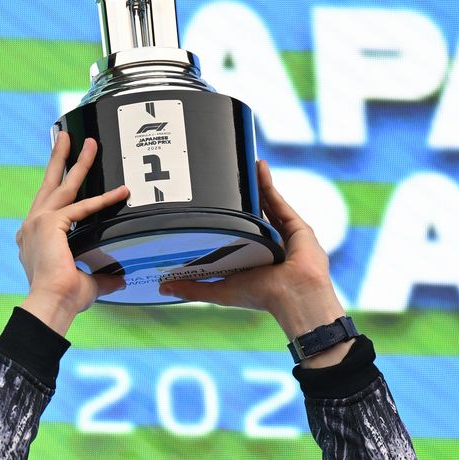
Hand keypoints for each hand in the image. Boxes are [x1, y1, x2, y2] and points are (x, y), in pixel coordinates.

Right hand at [17, 132, 128, 333]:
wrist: (51, 303)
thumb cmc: (62, 299)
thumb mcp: (86, 282)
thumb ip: (102, 276)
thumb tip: (119, 279)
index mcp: (33, 238)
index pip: (48, 207)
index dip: (57, 192)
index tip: (63, 175)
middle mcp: (31, 226)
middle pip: (49, 185)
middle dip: (60, 159)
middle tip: (67, 138)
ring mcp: (38, 222)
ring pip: (63, 185)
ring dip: (78, 163)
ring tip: (90, 143)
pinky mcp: (50, 224)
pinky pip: (82, 207)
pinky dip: (104, 200)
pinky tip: (122, 192)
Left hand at [160, 162, 345, 339]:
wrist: (293, 292)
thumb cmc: (260, 295)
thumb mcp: (219, 291)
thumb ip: (193, 288)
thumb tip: (163, 287)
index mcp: (250, 260)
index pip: (232, 236)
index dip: (221, 222)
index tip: (205, 208)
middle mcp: (266, 246)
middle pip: (248, 216)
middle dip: (237, 199)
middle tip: (219, 182)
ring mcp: (281, 234)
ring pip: (263, 204)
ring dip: (252, 185)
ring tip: (238, 165)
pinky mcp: (295, 225)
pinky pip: (277, 199)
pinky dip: (267, 182)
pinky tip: (258, 166)